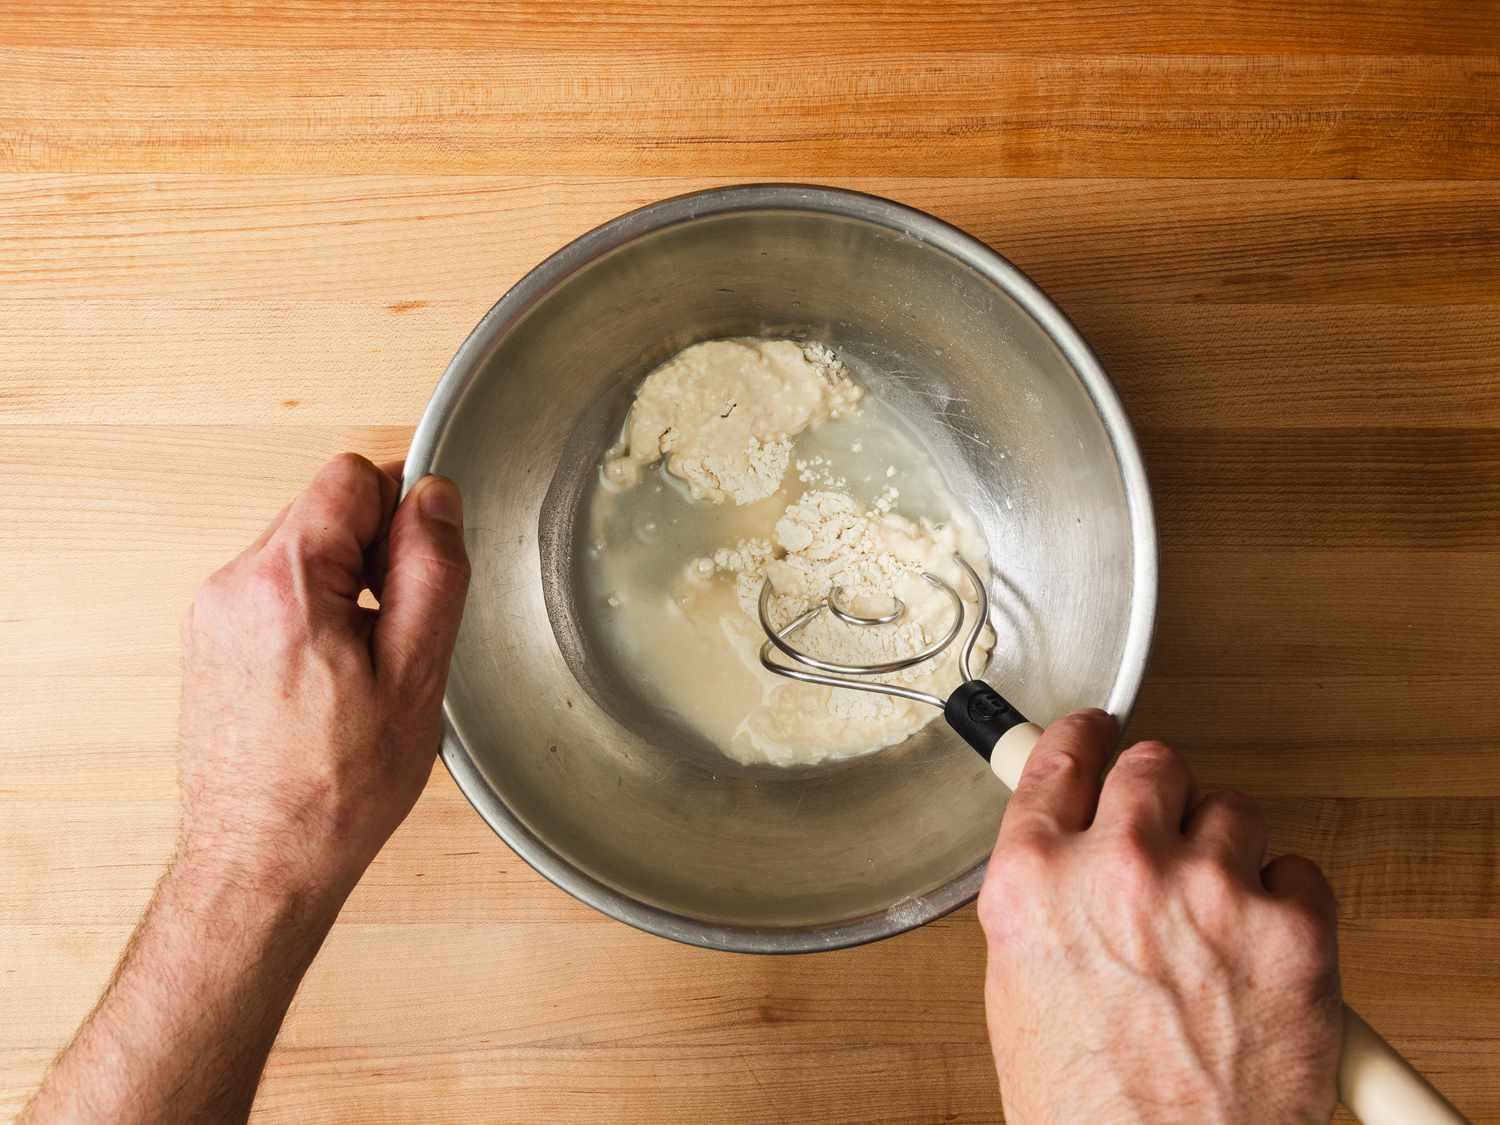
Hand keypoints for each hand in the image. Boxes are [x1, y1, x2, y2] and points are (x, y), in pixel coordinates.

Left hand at [177, 454, 470, 904]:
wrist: (261, 865)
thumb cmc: (338, 789)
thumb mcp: (415, 675)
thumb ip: (431, 572)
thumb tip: (436, 499)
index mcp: (282, 582)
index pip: (349, 477)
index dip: (403, 506)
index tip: (426, 561)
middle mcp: (232, 586)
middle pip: (323, 511)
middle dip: (376, 552)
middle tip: (404, 629)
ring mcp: (212, 615)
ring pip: (301, 551)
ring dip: (346, 585)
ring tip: (370, 663)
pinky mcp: (209, 643)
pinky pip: (275, 592)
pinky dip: (316, 613)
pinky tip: (337, 677)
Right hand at [978, 711, 1340, 1124]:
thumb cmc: (1090, 1109)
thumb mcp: (1022, 985)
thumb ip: (1047, 896)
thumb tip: (1073, 848)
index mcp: (1036, 881)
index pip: (1062, 757)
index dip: (1085, 738)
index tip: (1099, 733)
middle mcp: (1120, 870)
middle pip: (1156, 764)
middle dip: (1163, 796)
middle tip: (1168, 836)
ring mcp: (1211, 891)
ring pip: (1232, 811)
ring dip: (1225, 851)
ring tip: (1214, 922)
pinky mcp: (1294, 927)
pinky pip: (1298, 870)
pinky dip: (1286, 903)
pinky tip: (1259, 953)